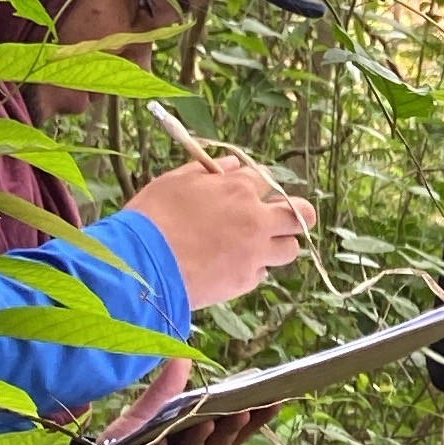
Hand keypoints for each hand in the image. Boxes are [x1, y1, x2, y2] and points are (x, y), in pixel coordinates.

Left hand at [64, 407, 264, 444]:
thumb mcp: (144, 419)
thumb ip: (165, 394)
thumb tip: (183, 357)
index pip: (237, 436)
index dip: (256, 417)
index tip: (275, 395)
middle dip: (233, 425)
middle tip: (246, 404)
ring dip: (198, 439)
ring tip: (207, 419)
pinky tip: (153, 443)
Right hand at [129, 150, 315, 307]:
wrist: (142, 264)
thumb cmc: (153, 217)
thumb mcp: (177, 181)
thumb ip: (209, 169)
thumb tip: (232, 164)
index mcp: (239, 189)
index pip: (267, 179)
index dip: (258, 187)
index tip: (250, 193)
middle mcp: (255, 220)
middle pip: (301, 214)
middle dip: (296, 214)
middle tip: (279, 220)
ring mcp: (255, 253)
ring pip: (290, 248)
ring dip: (277, 245)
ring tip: (254, 247)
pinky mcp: (246, 281)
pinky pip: (262, 272)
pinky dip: (252, 268)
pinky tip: (229, 266)